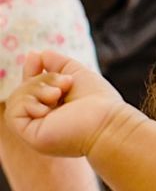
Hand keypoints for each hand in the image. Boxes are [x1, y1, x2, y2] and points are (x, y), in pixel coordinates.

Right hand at [3, 51, 129, 157]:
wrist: (107, 122)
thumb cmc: (99, 101)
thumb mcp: (75, 73)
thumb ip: (56, 63)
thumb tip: (38, 54)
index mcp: (55, 109)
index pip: (31, 88)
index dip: (30, 72)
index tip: (35, 57)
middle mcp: (44, 121)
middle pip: (23, 90)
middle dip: (42, 78)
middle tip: (65, 83)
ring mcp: (37, 130)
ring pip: (17, 99)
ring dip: (37, 89)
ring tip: (59, 94)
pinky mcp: (30, 136)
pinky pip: (13, 112)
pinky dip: (29, 104)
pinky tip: (49, 109)